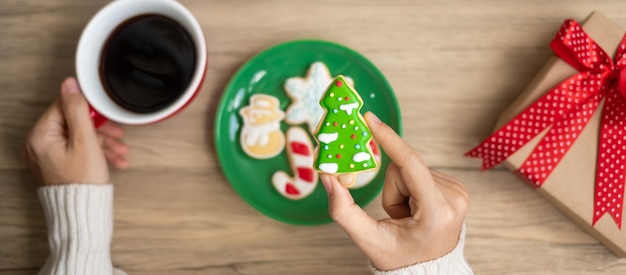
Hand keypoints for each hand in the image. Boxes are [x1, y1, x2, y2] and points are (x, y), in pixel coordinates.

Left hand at [23, 77, 128, 184]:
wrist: (82, 214)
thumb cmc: (83, 182)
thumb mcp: (86, 140)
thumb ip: (78, 109)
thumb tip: (70, 84)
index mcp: (40, 136)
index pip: (64, 107)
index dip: (89, 110)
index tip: (106, 116)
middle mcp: (38, 145)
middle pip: (73, 124)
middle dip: (100, 130)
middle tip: (118, 134)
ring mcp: (46, 157)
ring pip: (78, 139)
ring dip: (102, 143)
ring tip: (121, 152)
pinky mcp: (56, 166)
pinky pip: (76, 152)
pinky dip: (94, 154)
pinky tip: (114, 160)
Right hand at [320, 112, 468, 270]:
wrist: (429, 272)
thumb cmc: (398, 257)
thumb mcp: (368, 239)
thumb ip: (343, 210)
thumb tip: (328, 177)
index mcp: (436, 212)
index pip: (410, 164)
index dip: (388, 139)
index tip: (370, 119)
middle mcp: (454, 198)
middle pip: (404, 168)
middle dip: (392, 190)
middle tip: (397, 217)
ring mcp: (459, 192)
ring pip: (412, 169)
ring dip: (402, 191)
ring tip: (408, 217)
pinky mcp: (458, 188)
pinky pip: (422, 172)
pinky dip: (413, 190)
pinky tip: (418, 210)